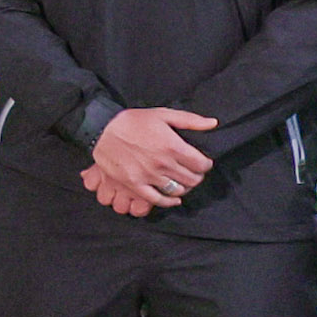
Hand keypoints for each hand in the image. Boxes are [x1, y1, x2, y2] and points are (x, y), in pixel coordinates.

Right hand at [86, 105, 217, 211]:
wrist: (103, 131)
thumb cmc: (133, 121)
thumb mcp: (163, 114)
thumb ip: (190, 120)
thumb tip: (213, 123)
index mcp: (172, 146)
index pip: (201, 164)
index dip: (205, 164)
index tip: (203, 162)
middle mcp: (163, 163)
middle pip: (192, 179)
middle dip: (197, 176)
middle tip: (194, 172)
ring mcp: (149, 176)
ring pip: (178, 190)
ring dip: (185, 188)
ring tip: (183, 182)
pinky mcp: (136, 185)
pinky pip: (158, 199)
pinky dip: (169, 202)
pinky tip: (174, 199)